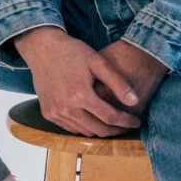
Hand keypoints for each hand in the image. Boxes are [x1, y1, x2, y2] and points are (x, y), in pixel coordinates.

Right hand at [13, 27, 163, 136]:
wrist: (42, 48)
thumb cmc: (73, 52)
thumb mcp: (98, 62)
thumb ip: (118, 83)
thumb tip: (135, 102)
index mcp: (80, 94)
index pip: (110, 117)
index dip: (127, 122)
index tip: (137, 122)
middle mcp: (66, 108)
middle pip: (99, 130)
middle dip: (116, 131)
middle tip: (128, 126)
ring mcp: (55, 113)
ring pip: (85, 132)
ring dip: (101, 130)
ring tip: (113, 124)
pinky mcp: (48, 114)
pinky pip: (71, 129)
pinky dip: (84, 127)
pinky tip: (94, 119)